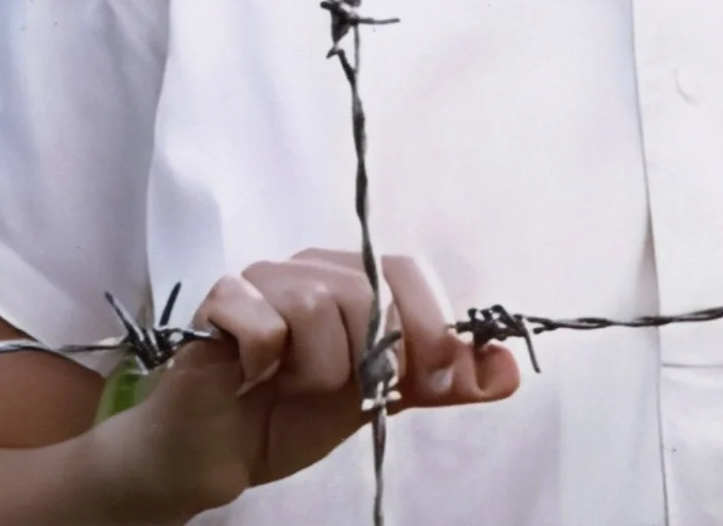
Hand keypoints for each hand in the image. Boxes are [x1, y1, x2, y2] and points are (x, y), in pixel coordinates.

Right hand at [116, 249, 517, 518]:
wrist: (214, 456)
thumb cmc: (291, 418)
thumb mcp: (382, 402)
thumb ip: (442, 383)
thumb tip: (509, 369)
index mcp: (351, 278)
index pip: (406, 272)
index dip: (430, 326)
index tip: (438, 381)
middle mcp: (310, 266)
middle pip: (369, 289)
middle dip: (371, 359)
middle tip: (347, 393)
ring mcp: (263, 278)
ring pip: (320, 306)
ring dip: (317, 371)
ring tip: (291, 387)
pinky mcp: (220, 301)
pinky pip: (265, 321)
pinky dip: (266, 361)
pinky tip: (254, 378)